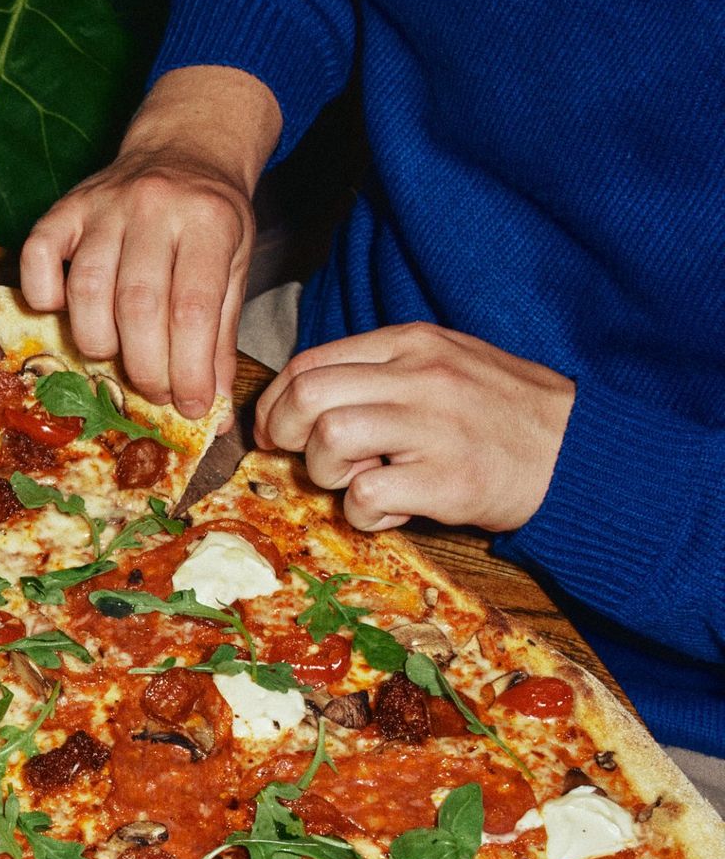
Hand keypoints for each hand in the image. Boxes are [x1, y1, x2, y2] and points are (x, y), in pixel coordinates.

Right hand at [20, 66, 279, 422]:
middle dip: (144, 365)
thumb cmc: (211, 217)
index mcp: (208, 221)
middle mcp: (153, 207)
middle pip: (137, 303)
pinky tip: (60, 311)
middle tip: (154, 392)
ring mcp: (103, 205)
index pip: (193, 308)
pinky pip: (37, 253)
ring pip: (86, 286)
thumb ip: (221, 333)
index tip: (190, 405)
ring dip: (97, 340)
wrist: (186, 147)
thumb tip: (209, 404)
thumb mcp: (236, 266)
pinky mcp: (65, 207)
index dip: (188, 368)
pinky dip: (42, 292)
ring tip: (114, 359)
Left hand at [255, 322, 574, 531]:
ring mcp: (435, 427)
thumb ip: (380, 375)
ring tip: (360, 483)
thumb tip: (306, 400)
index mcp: (413, 344)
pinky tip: (392, 512)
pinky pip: (366, 497)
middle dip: (286, 434)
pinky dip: (364, 514)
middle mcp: (421, 377)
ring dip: (326, 473)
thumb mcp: (446, 366)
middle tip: (306, 459)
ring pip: (330, 437)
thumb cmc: (504, 415)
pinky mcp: (448, 480)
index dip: (276, 403)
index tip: (276, 431)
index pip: (310, 362)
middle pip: (308, 394)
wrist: (582, 452)